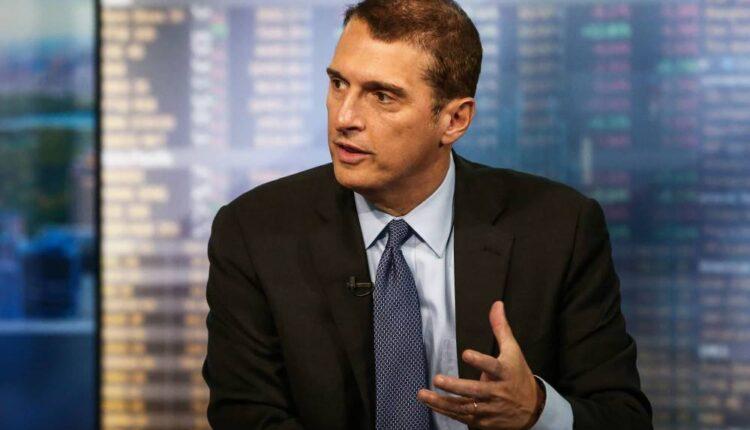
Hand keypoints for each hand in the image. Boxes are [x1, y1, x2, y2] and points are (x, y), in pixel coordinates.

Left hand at [417, 301, 541, 428]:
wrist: (532, 408)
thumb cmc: (518, 375)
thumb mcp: (513, 351)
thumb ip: (501, 328)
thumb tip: (496, 304)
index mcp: (505, 373)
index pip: (493, 367)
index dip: (480, 361)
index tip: (466, 353)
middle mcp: (497, 392)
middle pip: (476, 390)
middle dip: (456, 387)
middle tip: (438, 379)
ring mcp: (489, 408)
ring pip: (465, 406)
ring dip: (442, 402)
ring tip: (423, 394)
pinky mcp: (483, 421)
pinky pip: (462, 416)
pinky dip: (445, 411)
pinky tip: (431, 403)